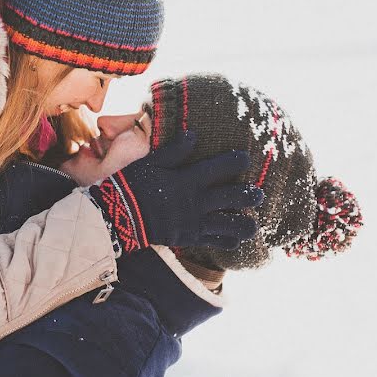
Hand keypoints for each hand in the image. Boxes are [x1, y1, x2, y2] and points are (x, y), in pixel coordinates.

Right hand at [89, 131, 261, 253]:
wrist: (116, 216)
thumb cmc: (131, 185)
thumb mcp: (150, 162)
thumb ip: (173, 150)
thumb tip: (193, 134)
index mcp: (187, 180)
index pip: (218, 168)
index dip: (234, 162)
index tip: (246, 158)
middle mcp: (194, 201)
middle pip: (230, 197)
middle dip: (248, 196)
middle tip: (260, 194)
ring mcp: (192, 222)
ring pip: (226, 224)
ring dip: (243, 225)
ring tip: (253, 226)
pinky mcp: (187, 238)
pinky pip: (211, 241)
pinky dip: (225, 242)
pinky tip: (234, 242)